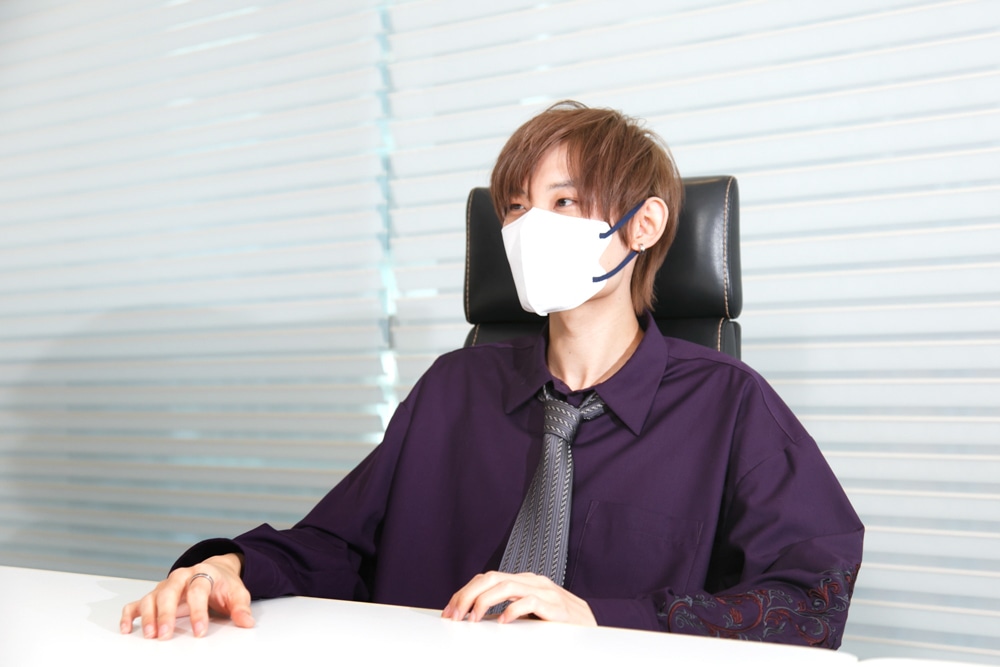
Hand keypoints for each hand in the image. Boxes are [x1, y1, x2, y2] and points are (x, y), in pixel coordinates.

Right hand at [119, 553, 253, 639]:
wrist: (214, 571)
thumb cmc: (224, 584)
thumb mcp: (238, 593)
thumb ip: (241, 607)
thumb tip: (247, 622)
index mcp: (202, 573)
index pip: (198, 591)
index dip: (198, 611)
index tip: (200, 631)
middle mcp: (181, 577)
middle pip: (169, 592)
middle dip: (166, 614)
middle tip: (166, 634)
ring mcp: (165, 586)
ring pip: (152, 597)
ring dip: (148, 616)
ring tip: (150, 635)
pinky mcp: (154, 595)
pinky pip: (136, 603)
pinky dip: (129, 614)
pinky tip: (127, 629)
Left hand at [441, 571, 596, 625]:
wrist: (591, 627)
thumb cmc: (557, 622)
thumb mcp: (527, 612)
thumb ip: (507, 608)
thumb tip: (475, 616)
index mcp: (523, 581)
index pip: (486, 578)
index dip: (464, 592)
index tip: (449, 611)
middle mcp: (531, 581)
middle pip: (491, 578)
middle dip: (467, 595)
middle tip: (454, 615)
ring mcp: (544, 591)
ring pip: (506, 585)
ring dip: (484, 602)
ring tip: (472, 618)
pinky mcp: (555, 605)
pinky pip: (529, 602)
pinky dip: (512, 610)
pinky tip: (502, 622)